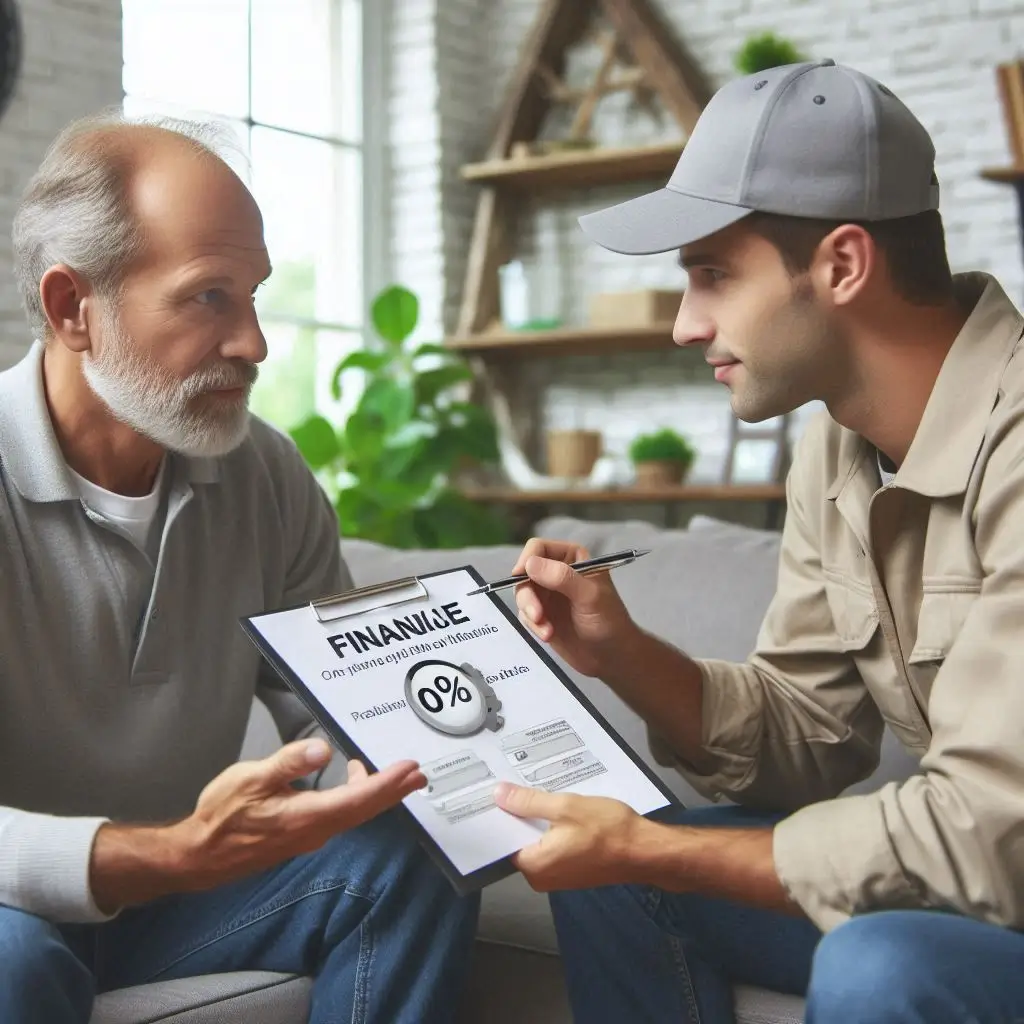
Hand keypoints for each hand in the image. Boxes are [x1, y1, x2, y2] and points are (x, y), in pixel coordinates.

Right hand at [171, 739, 424, 891]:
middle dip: (394, 791)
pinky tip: (353, 783)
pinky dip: (355, 799)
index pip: (358, 800)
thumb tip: (322, 749)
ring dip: (377, 794)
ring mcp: (309, 836)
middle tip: (419, 775)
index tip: (410, 770)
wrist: (199, 855)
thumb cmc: (222, 817)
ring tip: (396, 776)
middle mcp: (315, 831)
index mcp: (306, 817)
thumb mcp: (250, 779)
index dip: (387, 785)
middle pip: (364, 810)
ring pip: (353, 813)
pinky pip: (338, 816)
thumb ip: (288, 764)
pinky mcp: (301, 836)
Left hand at [494, 782, 650, 891]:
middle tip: (513, 785)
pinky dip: (552, 830)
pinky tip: (556, 810)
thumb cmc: (606, 828)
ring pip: (537, 843)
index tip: (494, 792)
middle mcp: (540, 877)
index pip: (504, 839)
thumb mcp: (565, 807)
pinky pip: (552, 848)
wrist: (645, 850)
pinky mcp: (571, 872)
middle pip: (519, 841)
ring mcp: (557, 877)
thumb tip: (498, 794)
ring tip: (533, 792)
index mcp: (534, 865)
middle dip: (518, 815)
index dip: (500, 814)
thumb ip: (528, 802)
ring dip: (537, 821)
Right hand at [511, 537, 634, 676]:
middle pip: (525, 572)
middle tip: (537, 615)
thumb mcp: (589, 596)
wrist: (612, 657)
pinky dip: (533, 625)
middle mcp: (557, 572)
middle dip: (528, 595)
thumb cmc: (609, 621)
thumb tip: (529, 564)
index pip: (539, 548)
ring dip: (530, 612)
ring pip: (522, 594)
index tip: (521, 577)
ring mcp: (548, 594)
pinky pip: (525, 614)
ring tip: (546, 631)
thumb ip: (562, 578)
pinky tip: (548, 636)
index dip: (527, 559)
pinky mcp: (542, 615)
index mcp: (572, 558)